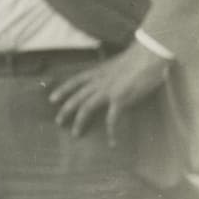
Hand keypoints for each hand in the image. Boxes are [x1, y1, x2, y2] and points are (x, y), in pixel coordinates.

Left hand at [49, 42, 170, 145]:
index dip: (62, 90)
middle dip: (65, 110)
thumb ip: (109, 74)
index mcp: (97, 72)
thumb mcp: (116, 64)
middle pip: (76, 97)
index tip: (52, 99)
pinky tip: (112, 142)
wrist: (147, 55)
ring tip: (75, 133)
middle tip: (58, 121)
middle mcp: (98, 82)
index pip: (74, 81)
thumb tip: (109, 79)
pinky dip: (111, 132)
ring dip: (79, 122)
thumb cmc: (136, 58)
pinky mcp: (120, 99)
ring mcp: (107, 91)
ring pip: (86, 108)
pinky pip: (111, 119)